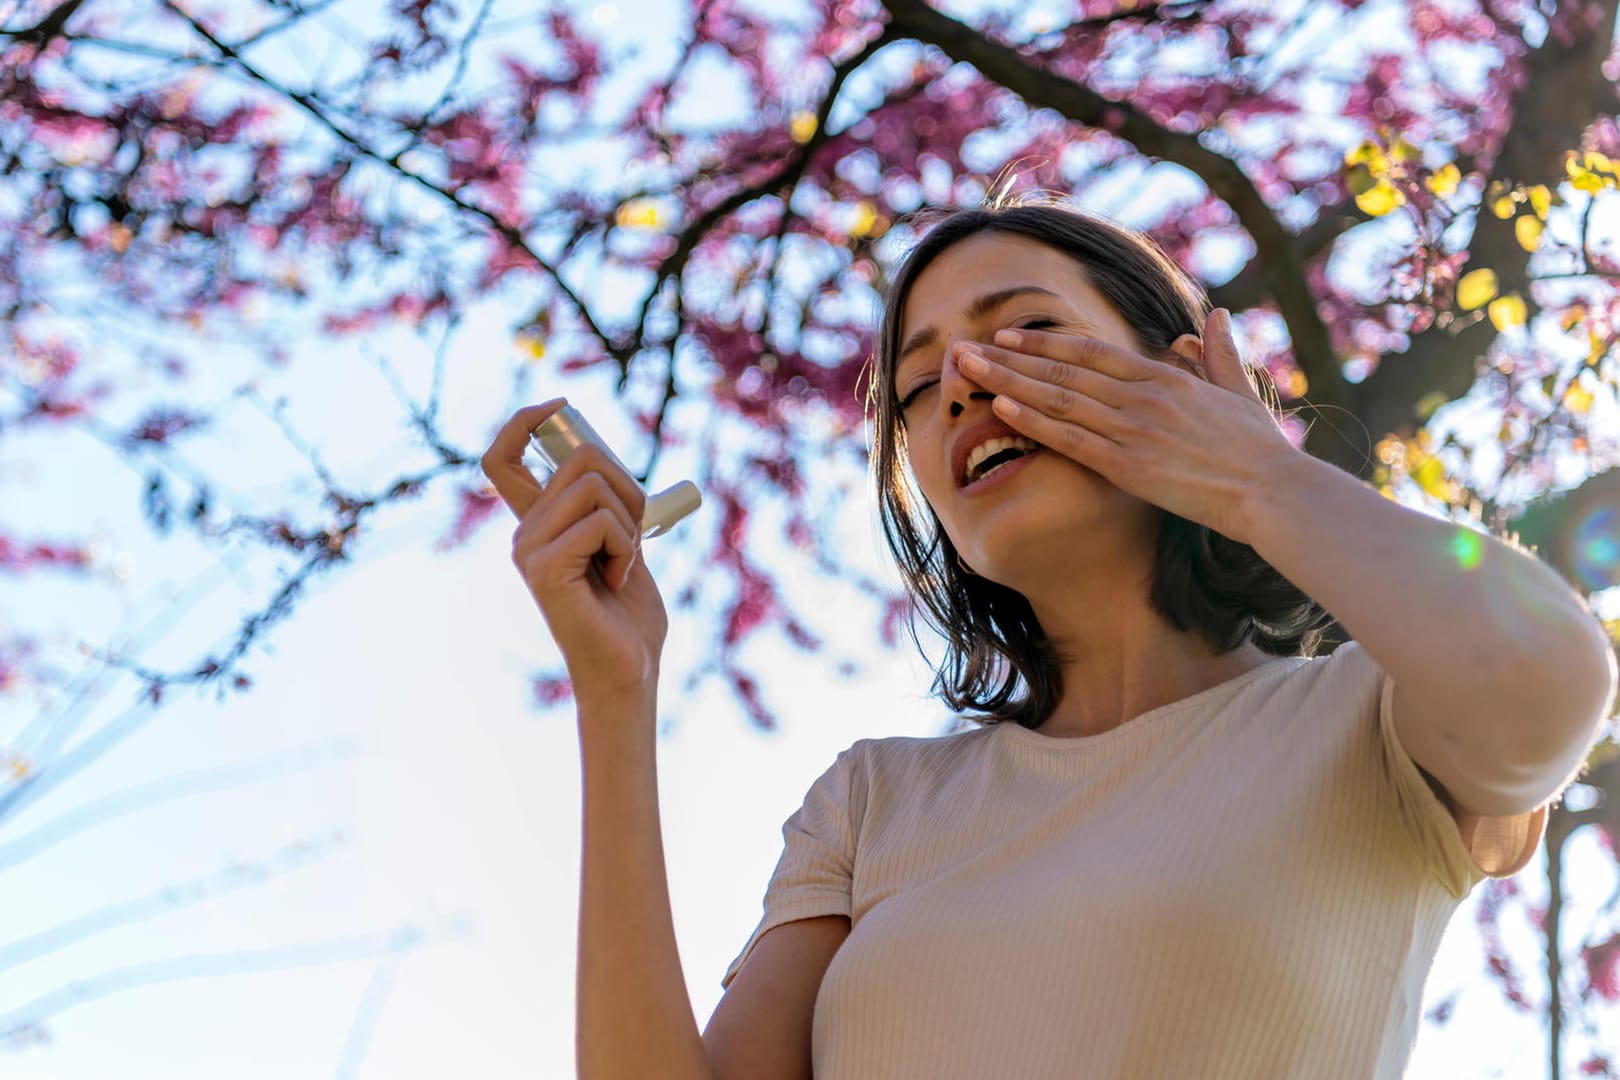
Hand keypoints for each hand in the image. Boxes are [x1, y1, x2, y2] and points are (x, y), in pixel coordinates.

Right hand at [481, 399, 667, 710]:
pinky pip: (600, 522)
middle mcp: (524, 532)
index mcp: (539, 523)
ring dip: (630, 523)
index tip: (560, 405)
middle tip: (633, 539)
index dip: (524, 420)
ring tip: (622, 566)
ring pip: (594, 485)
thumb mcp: (622, 543)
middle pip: (581, 457)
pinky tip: (617, 584)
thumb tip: (601, 456)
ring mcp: (528, 549)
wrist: (629, 671)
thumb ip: (608, 504)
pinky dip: (627, 548)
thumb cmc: (628, 615)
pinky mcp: (543, 568)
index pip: (502, 458)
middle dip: (629, 489)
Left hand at [953, 308, 1306, 545]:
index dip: (1044, 341)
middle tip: (965, 346)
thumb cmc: (1258, 447)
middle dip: (1009, 357)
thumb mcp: (1237, 389)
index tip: (1007, 334)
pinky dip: (1034, 422)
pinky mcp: (1129, 465)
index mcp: (1164, 376)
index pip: (1091, 351)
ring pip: (1058, 398)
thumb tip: (1212, 317)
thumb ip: (1218, 352)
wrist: (1272, 490)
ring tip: (969, 369)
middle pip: (1062, 369)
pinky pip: (1071, 439)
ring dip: (1008, 381)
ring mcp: (1133, 429)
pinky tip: (1002, 409)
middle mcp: (1142, 396)